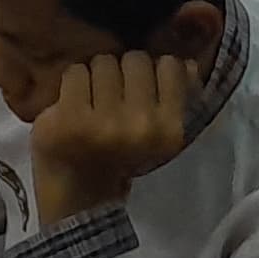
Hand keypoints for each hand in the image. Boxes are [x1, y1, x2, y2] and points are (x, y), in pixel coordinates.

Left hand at [30, 51, 201, 220]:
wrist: (78, 198)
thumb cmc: (120, 160)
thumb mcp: (157, 135)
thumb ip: (176, 98)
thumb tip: (188, 63)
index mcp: (170, 130)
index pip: (170, 65)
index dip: (152, 71)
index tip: (140, 90)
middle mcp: (142, 125)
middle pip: (134, 59)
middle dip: (122, 73)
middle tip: (112, 98)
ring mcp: (105, 122)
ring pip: (103, 62)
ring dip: (95, 77)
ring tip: (92, 103)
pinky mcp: (71, 118)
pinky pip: (75, 73)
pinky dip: (71, 85)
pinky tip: (72, 107)